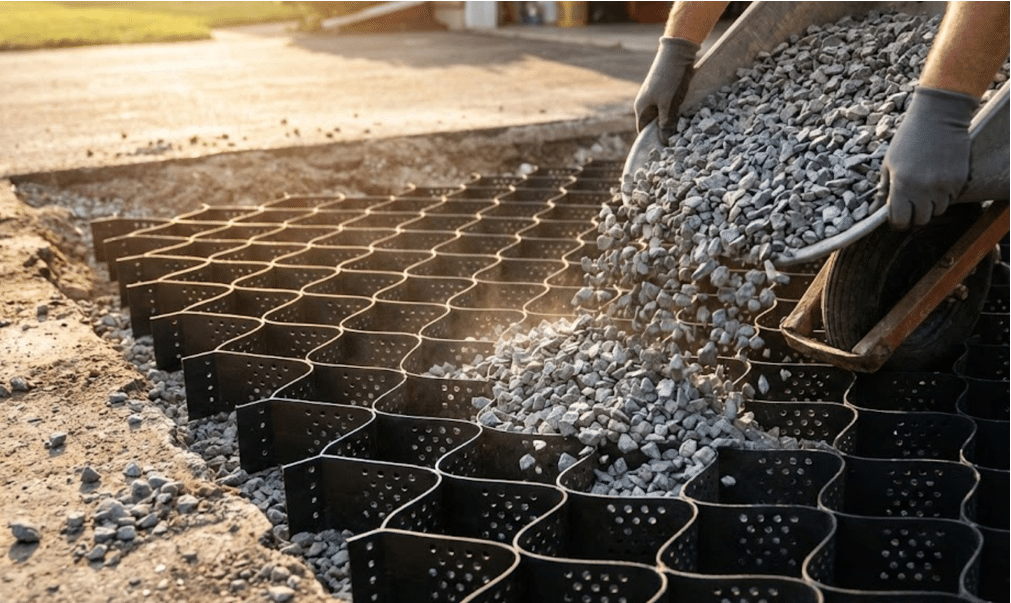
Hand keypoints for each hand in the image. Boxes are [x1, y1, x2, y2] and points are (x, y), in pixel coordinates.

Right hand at [634, 37, 699, 144]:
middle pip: (654, 124)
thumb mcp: (668, 103)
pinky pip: (670, 106)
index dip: (652, 141)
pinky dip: (677, 111)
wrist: (677, 52)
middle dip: (665, 132)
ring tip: (685, 128)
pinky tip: (688, 114)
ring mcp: (656, 96)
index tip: (666, 150)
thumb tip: (665, 142)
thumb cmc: (669, 78)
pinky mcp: (666, 90)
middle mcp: (646, 103)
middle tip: (679, 141)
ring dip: (673, 121)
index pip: (643, 132)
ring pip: (664, 115)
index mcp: (641, 108)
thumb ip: (665, 123)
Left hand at [877, 86, 978, 229]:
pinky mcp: (959, 180)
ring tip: (924, 188)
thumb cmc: (908, 138)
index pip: (900, 220)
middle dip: (913, 215)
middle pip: (920, 220)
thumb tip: (875, 211)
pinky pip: (951, 199)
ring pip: (937, 211)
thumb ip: (883, 189)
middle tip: (910, 203)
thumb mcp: (889, 163)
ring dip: (930, 206)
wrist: (939, 116)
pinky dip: (943, 195)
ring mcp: (944, 186)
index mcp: (902, 185)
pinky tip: (937, 179)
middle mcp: (924, 189)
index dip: (897, 221)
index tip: (896, 215)